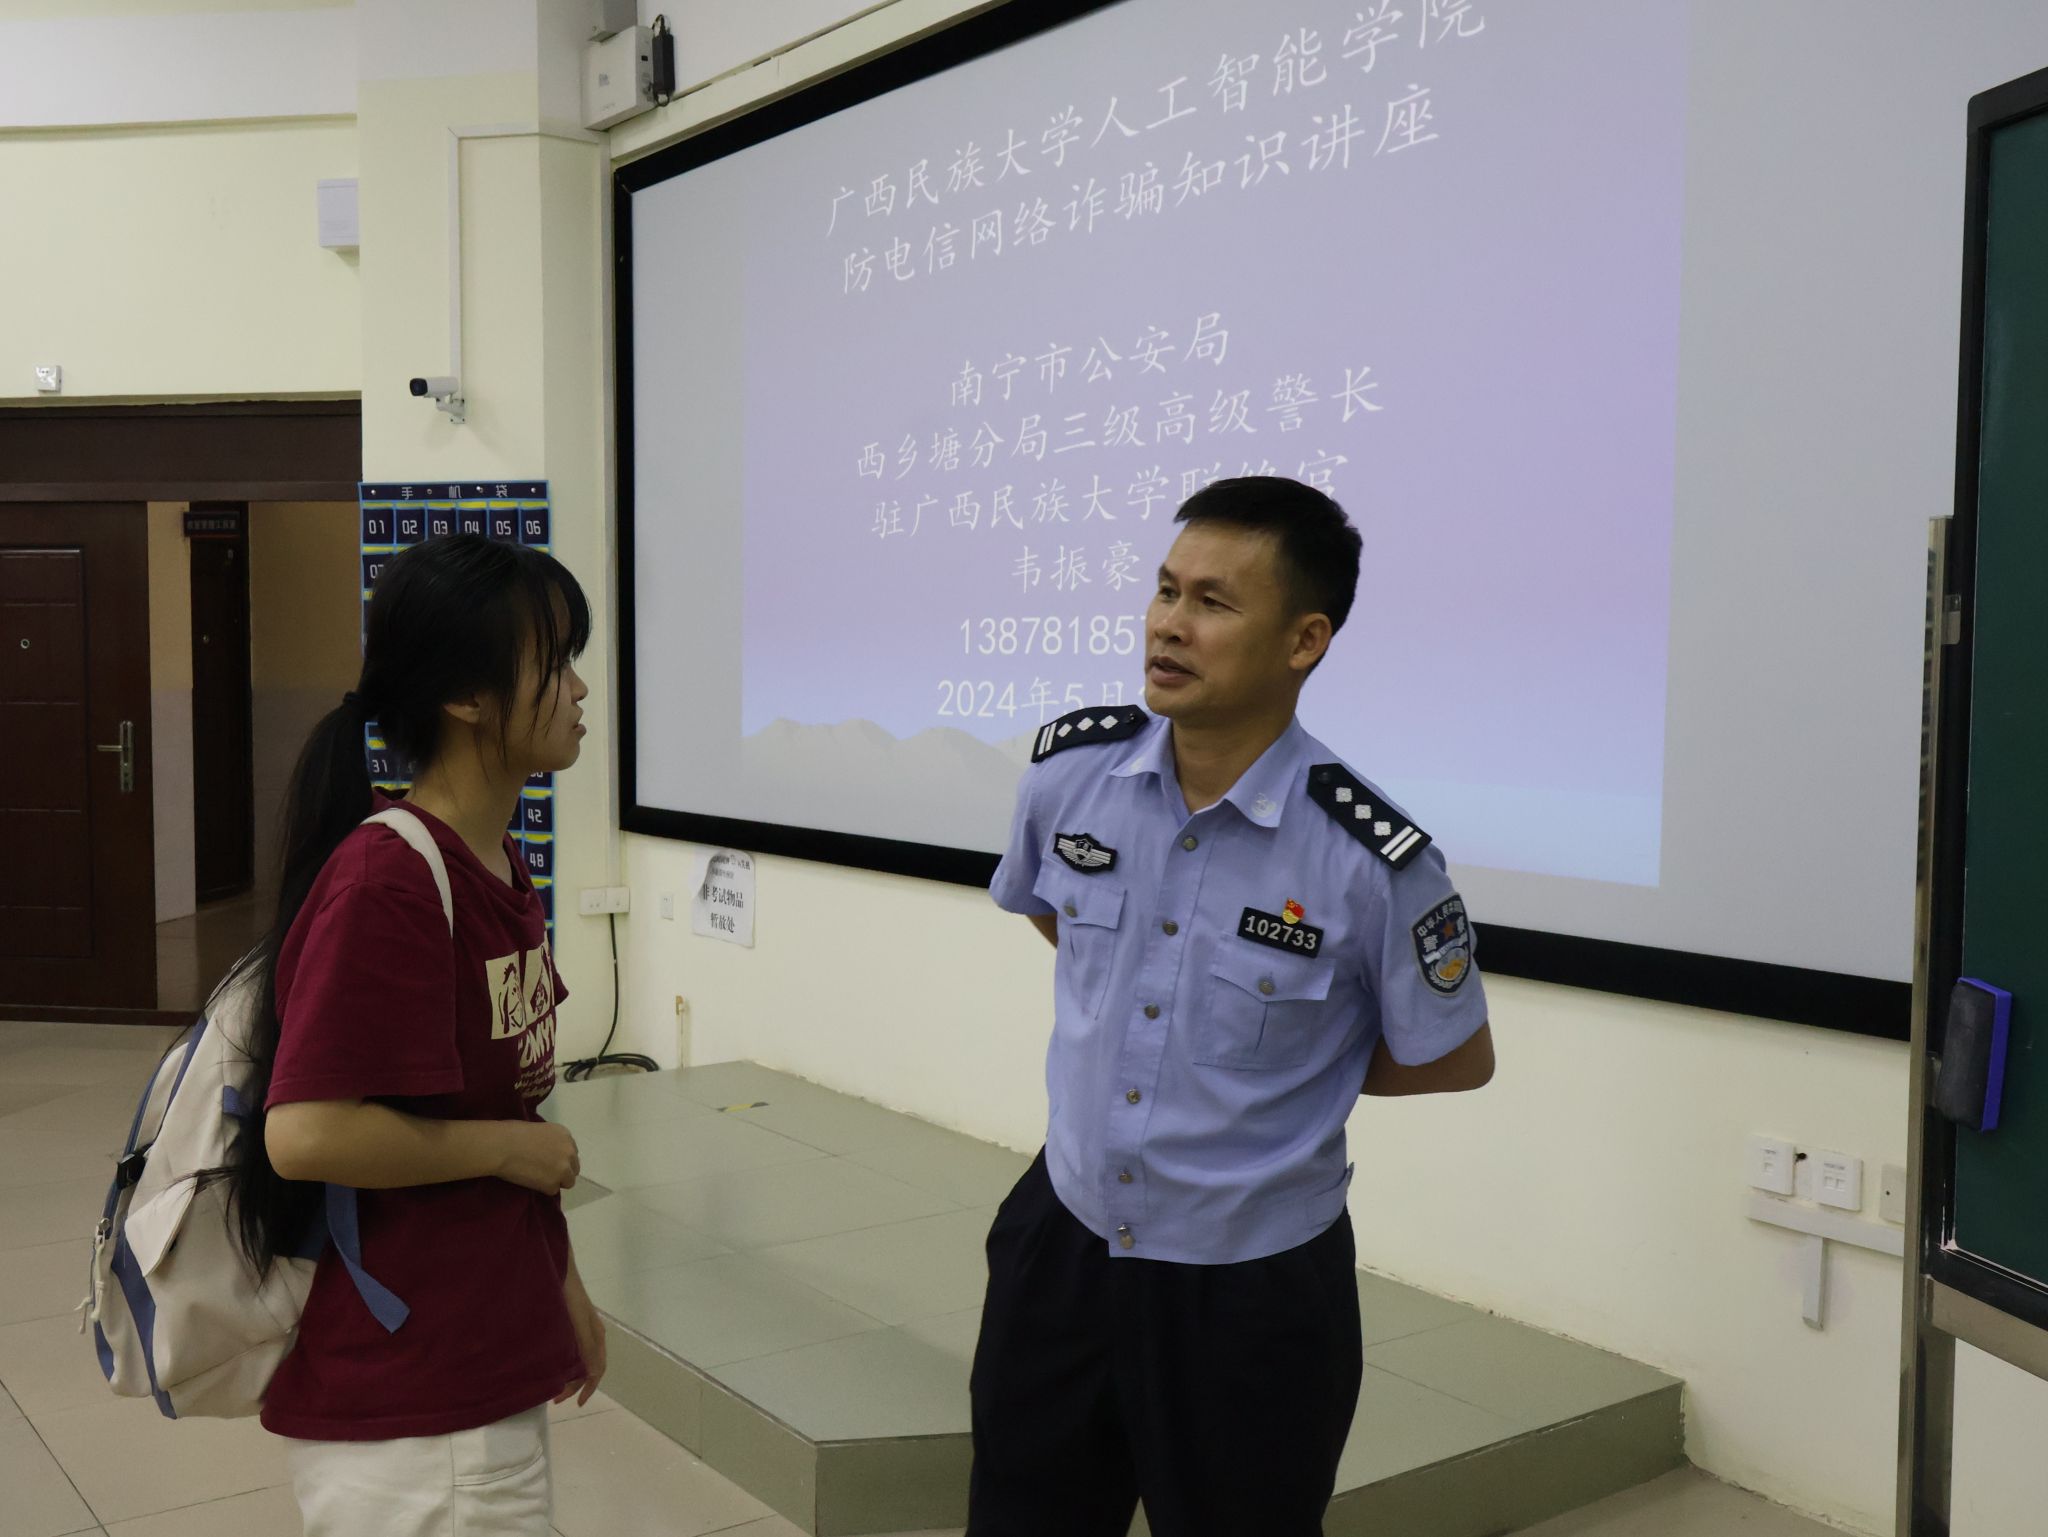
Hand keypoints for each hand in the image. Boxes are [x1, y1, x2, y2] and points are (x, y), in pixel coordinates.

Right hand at [496, 1120, 580, 1194]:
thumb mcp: (539, 1130)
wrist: (502, 1146)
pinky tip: (531, 1181)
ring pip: (568, 1181)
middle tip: (545, 1173)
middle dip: (562, 1171)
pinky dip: (543, 1188)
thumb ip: (550, 1141)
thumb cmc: (512, 1133)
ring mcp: (563, 1168)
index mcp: (565, 1135)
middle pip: (573, 1168)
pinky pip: (553, 1190)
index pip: (572, 1152)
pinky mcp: (553, 1183)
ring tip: (538, 1178)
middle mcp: (569, 1151)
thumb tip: (549, 1152)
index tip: (549, 1161)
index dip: (560, 1159)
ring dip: (556, 1181)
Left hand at [555, 1271, 606, 1407]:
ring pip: (578, 1359)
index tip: (577, 1403)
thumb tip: (594, 1374)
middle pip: (587, 1366)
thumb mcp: (578, 1324)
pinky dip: (563, 1362)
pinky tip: (551, 1365)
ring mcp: (579, 1328)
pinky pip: (570, 1349)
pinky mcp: (568, 1323)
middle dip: (574, 1385)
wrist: (555, 1270)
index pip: (597, 1369)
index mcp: (597, 1336)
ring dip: (568, 1375)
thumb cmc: (567, 1296)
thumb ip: (587, 1348)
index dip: (589, 1388)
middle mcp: (591, 1334)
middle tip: (556, 1398)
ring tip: (552, 1385)